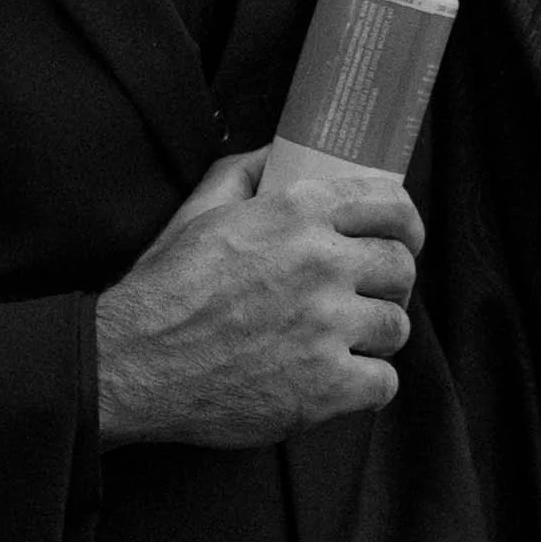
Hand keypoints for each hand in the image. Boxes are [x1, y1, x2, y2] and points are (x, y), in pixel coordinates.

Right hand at [95, 152, 420, 447]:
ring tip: (345, 340)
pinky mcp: (327, 386)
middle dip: (390, 281)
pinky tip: (340, 379)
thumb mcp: (199, 210)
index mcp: (297, 213)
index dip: (405, 223)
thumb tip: (280, 155)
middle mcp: (321, 264)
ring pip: (396, 326)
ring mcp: (328, 327)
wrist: (135, 362)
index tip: (403, 237)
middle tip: (370, 294)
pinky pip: (384, 383)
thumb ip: (244, 172)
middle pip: (401, 267)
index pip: (390, 205)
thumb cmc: (165, 288)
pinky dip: (367, 385)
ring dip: (375, 334)